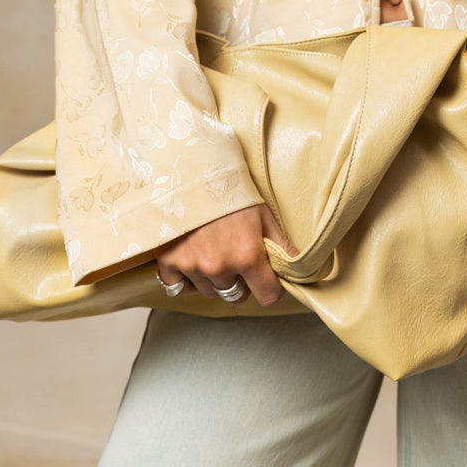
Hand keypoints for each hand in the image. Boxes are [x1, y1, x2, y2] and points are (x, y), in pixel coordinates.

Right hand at [155, 202, 295, 307]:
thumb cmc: (230, 190)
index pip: (267, 296)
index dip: (270, 288)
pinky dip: (186, 280)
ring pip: (210, 292)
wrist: (190, 170)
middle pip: (236, 296)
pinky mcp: (167, 262)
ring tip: (213, 251)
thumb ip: (281, 246)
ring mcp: (191, 266)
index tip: (266, 278)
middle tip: (236, 258)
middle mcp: (219, 267)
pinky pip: (179, 288)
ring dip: (214, 279)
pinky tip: (192, 260)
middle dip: (241, 282)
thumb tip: (299, 267)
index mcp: (247, 256)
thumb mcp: (263, 215)